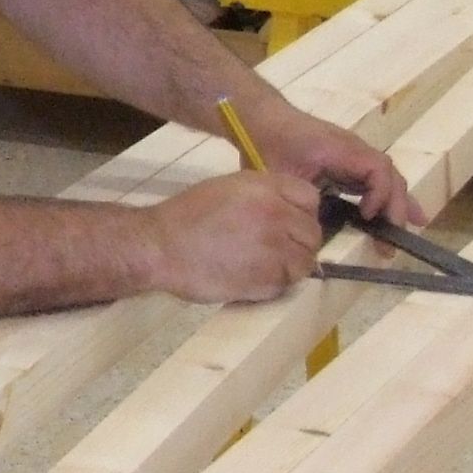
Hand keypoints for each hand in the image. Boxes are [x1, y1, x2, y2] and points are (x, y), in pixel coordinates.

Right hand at [146, 168, 325, 302]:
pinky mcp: (266, 280)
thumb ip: (265, 196)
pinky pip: (286, 284)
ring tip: (265, 267)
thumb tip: (289, 212)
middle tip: (277, 250)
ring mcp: (274, 249)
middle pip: (312, 233)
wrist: (160, 245)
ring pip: (305, 262)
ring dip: (290, 266)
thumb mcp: (230, 188)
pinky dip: (274, 285)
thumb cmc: (188, 215)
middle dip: (298, 242)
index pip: (310, 199)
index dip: (302, 213)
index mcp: (267, 188)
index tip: (290, 223)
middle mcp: (277, 215)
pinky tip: (252, 278)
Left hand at [236, 97, 426, 227]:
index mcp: (340, 149)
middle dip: (396, 207)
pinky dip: (387, 196)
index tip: (367, 217)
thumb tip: (316, 229)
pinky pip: (374, 179)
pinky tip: (394, 216)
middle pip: (388, 175)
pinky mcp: (348, 163)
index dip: (380, 193)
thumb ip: (299, 197)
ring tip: (414, 226)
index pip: (377, 167)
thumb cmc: (268, 145)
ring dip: (398, 202)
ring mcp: (354, 156)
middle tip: (392, 241)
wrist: (262, 120)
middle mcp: (355, 150)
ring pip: (386, 177)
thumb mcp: (280, 174)